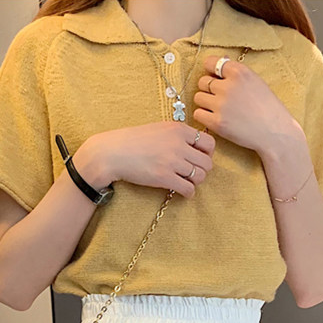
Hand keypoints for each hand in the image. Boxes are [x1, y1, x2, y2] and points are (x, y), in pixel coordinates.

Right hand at [76, 122, 216, 198]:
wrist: (113, 152)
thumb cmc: (133, 141)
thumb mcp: (159, 129)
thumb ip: (177, 135)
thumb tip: (193, 147)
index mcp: (178, 129)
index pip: (209, 143)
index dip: (207, 154)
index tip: (198, 158)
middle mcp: (179, 144)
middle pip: (207, 163)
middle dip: (202, 170)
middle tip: (192, 173)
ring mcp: (172, 161)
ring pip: (200, 177)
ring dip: (196, 182)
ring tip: (186, 181)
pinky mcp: (165, 178)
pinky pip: (189, 189)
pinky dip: (189, 193)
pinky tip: (182, 191)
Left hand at [192, 55, 304, 155]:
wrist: (275, 132)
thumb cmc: (268, 107)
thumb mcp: (255, 81)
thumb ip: (236, 73)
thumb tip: (220, 63)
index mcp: (239, 72)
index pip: (210, 62)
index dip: (211, 71)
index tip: (214, 78)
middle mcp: (228, 86)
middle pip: (202, 82)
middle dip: (208, 89)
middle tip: (218, 98)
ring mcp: (221, 105)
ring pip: (198, 98)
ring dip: (204, 103)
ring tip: (217, 109)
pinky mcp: (217, 123)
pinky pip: (198, 114)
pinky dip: (203, 116)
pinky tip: (214, 119)